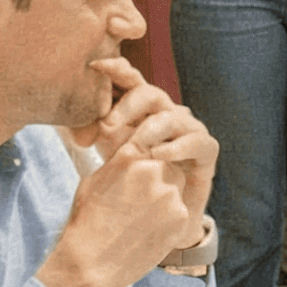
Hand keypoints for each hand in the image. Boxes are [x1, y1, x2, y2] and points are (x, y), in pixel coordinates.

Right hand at [38, 138, 197, 286]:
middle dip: (158, 178)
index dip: (144, 157)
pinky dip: (169, 220)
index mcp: (131, 156)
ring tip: (140, 220)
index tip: (137, 173)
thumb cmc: (86, 223)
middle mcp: (155, 168)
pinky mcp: (182, 215)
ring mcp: (171, 192)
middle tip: (138, 202)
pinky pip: (180, 210)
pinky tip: (148, 233)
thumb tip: (134, 151)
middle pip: (167, 163)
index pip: (149, 141)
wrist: (89, 265)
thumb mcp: (94, 180)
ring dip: (164, 198)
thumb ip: (120, 161)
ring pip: (176, 187)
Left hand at [74, 56, 216, 245]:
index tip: (96, 66)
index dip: (117, 70)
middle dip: (129, 105)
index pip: (130, 82)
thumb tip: (79, 131)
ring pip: (173, 115)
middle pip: (151, 93)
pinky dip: (177, 147)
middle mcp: (166, 113)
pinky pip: (196, 141)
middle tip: (108, 124)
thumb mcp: (110, 158)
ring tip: (135, 146)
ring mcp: (189, 130)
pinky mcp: (206, 150)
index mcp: (141, 111)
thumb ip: (98, 139)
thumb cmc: (131, 185)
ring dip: (151, 128)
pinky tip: (159, 156)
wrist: (158, 221)